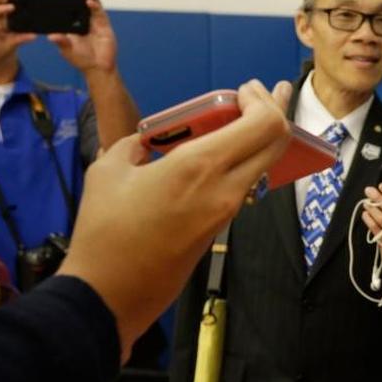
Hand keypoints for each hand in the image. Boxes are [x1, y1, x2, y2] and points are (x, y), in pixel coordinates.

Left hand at [49, 0, 117, 73]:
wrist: (98, 68)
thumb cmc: (81, 60)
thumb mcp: (67, 50)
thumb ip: (61, 42)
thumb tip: (51, 36)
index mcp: (72, 25)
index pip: (67, 9)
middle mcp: (83, 21)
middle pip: (79, 4)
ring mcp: (94, 22)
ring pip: (91, 5)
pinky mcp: (104, 25)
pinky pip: (100, 13)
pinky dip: (95, 6)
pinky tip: (89, 2)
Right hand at [56, 79, 291, 356]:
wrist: (111, 293)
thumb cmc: (104, 231)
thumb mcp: (110, 169)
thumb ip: (137, 145)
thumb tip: (149, 143)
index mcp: (200, 166)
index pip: (264, 124)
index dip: (264, 100)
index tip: (245, 88)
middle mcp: (225, 189)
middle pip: (277, 142)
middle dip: (274, 111)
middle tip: (257, 94)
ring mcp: (227, 212)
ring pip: (263, 164)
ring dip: (257, 137)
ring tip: (236, 116)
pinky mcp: (220, 228)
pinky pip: (243, 184)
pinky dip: (240, 160)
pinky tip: (217, 150)